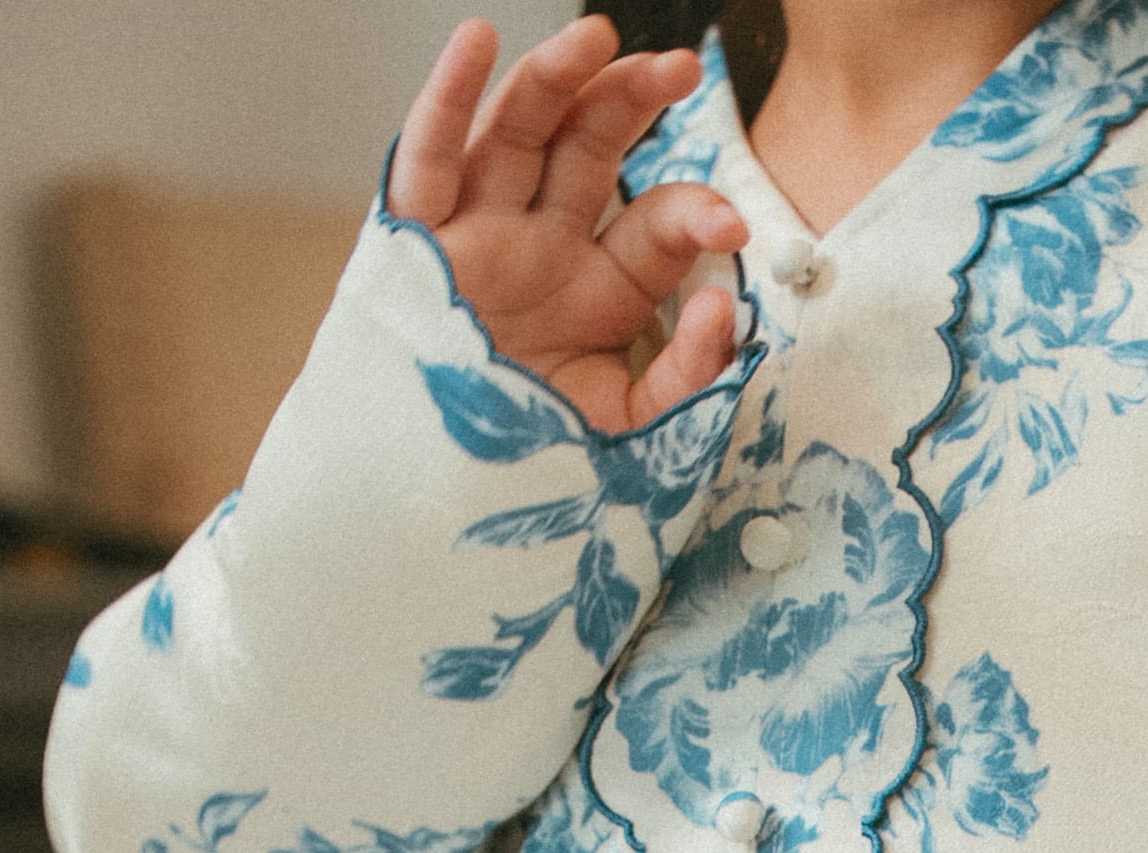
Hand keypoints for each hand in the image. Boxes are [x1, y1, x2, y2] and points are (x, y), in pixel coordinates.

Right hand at [388, 15, 746, 433]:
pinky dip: (448, 99)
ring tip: (597, 36)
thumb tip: (722, 305)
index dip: (693, 214)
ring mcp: (479, 236)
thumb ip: (685, 378)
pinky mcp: (416, 243)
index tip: (731, 226)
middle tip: (679, 70)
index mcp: (599, 292)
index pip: (654, 228)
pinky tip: (476, 41)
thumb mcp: (629, 433)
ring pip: (517, 133)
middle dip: (632, 103)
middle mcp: (542, 248)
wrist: (436, 509)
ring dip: (556, 78)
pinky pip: (428, 157)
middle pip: (589, 150)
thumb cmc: (536, 470)